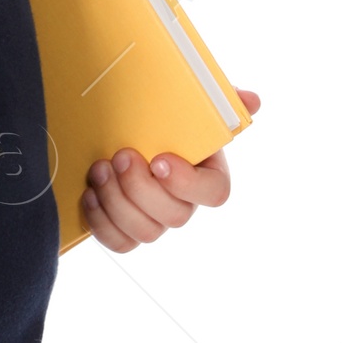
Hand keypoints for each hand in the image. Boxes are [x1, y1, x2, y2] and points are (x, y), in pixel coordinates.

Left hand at [81, 90, 260, 253]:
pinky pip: (120, 243)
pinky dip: (102, 222)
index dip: (187, 183)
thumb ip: (221, 100)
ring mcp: (155, 220)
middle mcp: (183, 203)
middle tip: (119, 156)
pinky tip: (90, 193)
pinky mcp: (126, 230)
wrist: (118, 128)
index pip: (214, 193)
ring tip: (100, 169)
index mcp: (206, 174)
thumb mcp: (189, 103)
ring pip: (146, 233)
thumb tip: (251, 100)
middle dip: (141, 188)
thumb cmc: (159, 118)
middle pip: (175, 217)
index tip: (160, 160)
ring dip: (118, 202)